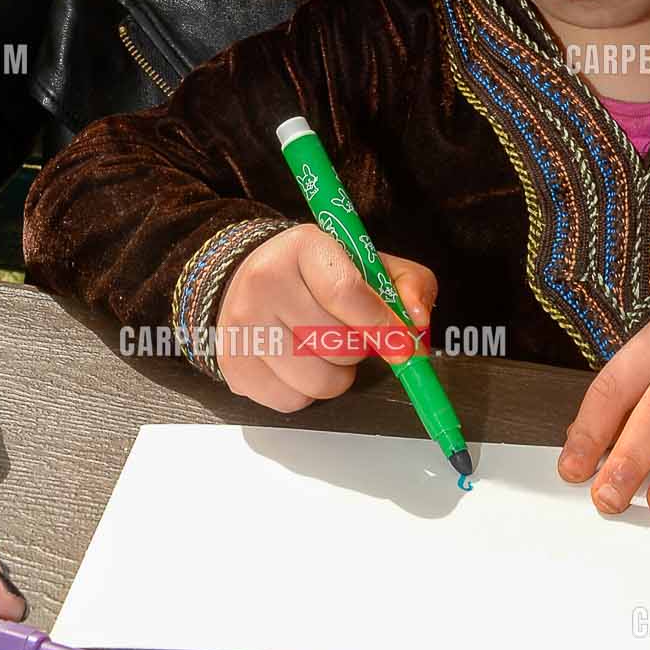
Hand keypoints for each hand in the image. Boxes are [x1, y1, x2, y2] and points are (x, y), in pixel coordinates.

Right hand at [215, 223, 437, 411]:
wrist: (249, 276)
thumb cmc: (318, 274)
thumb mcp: (368, 264)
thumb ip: (408, 285)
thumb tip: (417, 326)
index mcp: (303, 247)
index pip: (347, 294)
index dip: (383, 326)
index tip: (403, 345)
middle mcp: (265, 281)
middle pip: (337, 345)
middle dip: (359, 350)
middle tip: (351, 335)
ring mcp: (241, 325)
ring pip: (317, 381)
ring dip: (336, 376)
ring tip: (325, 350)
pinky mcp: (232, 364)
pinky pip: (291, 402)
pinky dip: (307, 392)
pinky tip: (299, 364)